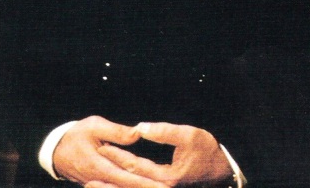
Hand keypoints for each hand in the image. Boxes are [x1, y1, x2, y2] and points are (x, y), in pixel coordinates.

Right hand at [52, 116, 166, 187]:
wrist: (56, 149)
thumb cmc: (76, 135)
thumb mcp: (94, 126)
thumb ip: (117, 132)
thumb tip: (137, 133)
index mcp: (101, 167)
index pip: (129, 178)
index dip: (147, 183)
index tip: (163, 185)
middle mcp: (102, 180)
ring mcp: (101, 183)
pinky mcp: (101, 183)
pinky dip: (131, 187)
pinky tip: (144, 185)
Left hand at [88, 121, 232, 187]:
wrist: (222, 171)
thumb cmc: (207, 150)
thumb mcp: (188, 135)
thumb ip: (163, 132)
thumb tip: (139, 128)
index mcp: (166, 178)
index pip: (134, 166)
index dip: (116, 156)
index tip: (100, 147)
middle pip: (129, 184)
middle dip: (108, 182)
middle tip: (86, 178)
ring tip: (92, 185)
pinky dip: (127, 186)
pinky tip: (115, 183)